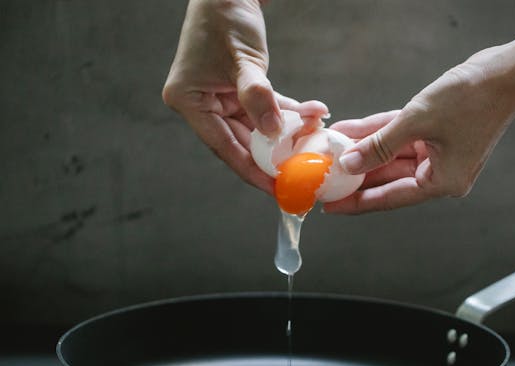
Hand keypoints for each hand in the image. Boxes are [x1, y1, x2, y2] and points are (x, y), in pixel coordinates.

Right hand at [162, 0, 327, 193]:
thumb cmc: (226, 18)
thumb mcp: (243, 60)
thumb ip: (259, 97)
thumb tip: (274, 132)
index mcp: (189, 101)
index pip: (224, 146)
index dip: (252, 170)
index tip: (277, 189)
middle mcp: (201, 104)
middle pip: (243, 143)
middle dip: (276, 156)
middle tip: (304, 173)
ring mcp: (220, 99)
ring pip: (259, 129)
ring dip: (289, 133)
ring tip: (317, 141)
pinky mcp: (239, 92)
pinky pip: (267, 110)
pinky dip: (289, 114)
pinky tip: (315, 116)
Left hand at [324, 47, 514, 213]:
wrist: (507, 72)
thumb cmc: (471, 100)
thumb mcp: (417, 122)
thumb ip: (380, 145)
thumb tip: (350, 164)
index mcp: (443, 182)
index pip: (391, 198)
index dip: (358, 202)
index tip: (332, 205)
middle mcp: (441, 173)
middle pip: (389, 177)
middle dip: (357, 173)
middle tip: (325, 176)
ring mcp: (440, 153)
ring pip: (392, 154)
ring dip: (364, 149)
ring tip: (332, 150)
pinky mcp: (438, 133)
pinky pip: (401, 136)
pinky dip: (379, 133)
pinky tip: (352, 131)